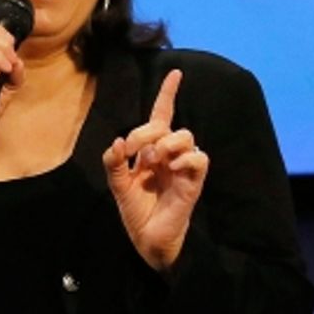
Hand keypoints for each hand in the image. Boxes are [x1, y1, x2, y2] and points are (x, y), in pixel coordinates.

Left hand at [102, 69, 208, 270]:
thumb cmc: (136, 211)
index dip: (168, 93)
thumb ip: (115, 163)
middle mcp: (169, 154)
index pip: (162, 115)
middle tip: (135, 152)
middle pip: (166, 125)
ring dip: (167, 142)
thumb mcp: (118, 186)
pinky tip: (172, 168)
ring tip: (155, 161)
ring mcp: (183, 166)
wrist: (147, 240)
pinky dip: (185, 158)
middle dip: (147, 131)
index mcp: (151, 150)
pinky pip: (199, 158)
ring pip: (185, 135)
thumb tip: (117, 142)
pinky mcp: (193, 180)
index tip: (176, 72)